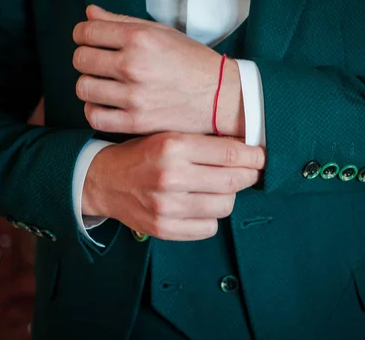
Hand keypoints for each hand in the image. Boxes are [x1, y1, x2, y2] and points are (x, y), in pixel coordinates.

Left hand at [72, 5, 244, 136]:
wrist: (221, 96)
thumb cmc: (193, 62)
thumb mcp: (162, 32)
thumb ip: (123, 22)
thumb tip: (89, 13)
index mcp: (139, 38)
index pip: (86, 32)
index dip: (83, 34)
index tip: (89, 40)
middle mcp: (133, 65)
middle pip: (80, 59)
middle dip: (86, 58)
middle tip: (100, 63)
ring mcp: (133, 96)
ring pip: (83, 87)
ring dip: (89, 84)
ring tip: (103, 84)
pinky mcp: (136, 122)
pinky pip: (94, 116)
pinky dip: (94, 109)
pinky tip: (105, 104)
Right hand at [82, 132, 264, 240]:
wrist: (104, 180)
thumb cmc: (142, 154)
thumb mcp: (169, 135)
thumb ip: (204, 141)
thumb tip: (247, 148)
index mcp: (173, 146)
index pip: (230, 152)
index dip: (253, 156)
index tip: (260, 156)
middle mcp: (170, 176)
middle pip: (233, 180)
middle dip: (248, 175)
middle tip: (249, 172)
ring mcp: (166, 206)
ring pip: (225, 206)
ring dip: (228, 197)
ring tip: (219, 188)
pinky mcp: (163, 228)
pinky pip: (208, 227)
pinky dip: (211, 217)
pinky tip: (202, 205)